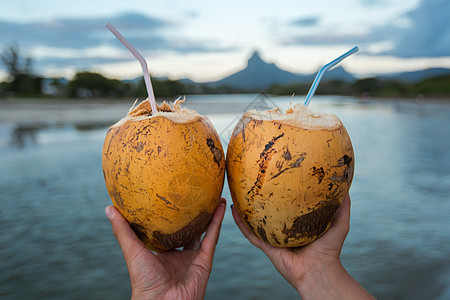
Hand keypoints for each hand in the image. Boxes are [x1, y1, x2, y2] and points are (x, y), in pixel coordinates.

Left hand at [106, 198, 225, 299]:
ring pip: (204, 231)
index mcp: (162, 254)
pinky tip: (220, 206)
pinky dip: (217, 221)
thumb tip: (109, 208)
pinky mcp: (205, 260)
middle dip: (192, 214)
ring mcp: (193, 257)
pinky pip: (213, 237)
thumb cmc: (143, 282)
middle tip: (194, 195)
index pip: (168, 231)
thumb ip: (122, 230)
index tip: (171, 198)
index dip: (170, 216)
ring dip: (209, 214)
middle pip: (188, 230)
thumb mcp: (132, 250)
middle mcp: (179, 255)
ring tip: (213, 196)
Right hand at [232, 194, 374, 298]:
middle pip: (269, 211)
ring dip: (246, 209)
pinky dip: (240, 223)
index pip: (287, 205)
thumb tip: (345, 184)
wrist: (319, 271)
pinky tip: (233, 210)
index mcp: (297, 224)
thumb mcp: (339, 222)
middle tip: (254, 182)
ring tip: (238, 193)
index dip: (281, 193)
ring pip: (255, 221)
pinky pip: (250, 233)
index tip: (276, 177)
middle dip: (260, 199)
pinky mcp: (266, 246)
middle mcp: (283, 229)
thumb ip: (342, 205)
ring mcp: (273, 237)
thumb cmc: (330, 249)